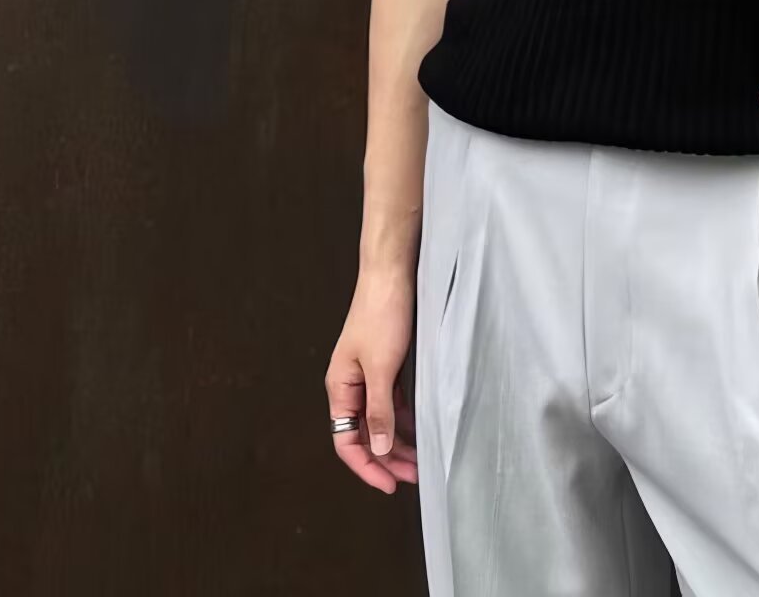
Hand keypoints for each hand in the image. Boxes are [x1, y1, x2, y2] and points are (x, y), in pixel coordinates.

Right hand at [325, 268, 419, 493]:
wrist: (392, 273)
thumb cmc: (382, 314)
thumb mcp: (382, 367)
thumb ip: (379, 410)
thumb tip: (379, 450)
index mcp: (340, 387)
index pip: (346, 441)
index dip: (367, 467)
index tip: (389, 485)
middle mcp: (350, 385)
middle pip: (363, 435)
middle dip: (386, 459)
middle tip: (413, 476)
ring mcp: (368, 375)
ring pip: (379, 421)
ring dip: (396, 442)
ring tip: (419, 460)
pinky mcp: (386, 364)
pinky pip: (391, 403)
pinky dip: (402, 420)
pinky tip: (418, 431)